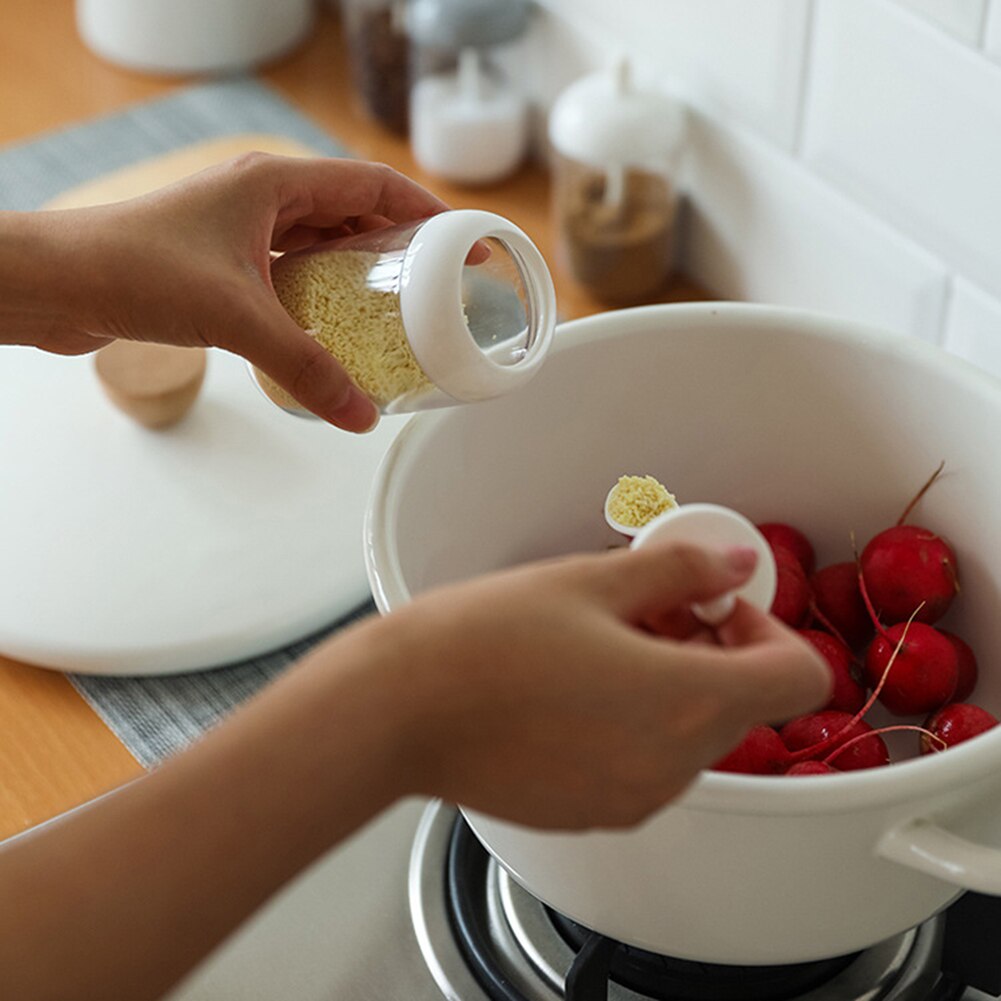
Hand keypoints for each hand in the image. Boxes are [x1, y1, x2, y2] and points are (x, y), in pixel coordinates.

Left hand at [3, 154, 447, 430]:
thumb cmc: (133, 270)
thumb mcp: (237, 317)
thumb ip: (305, 367)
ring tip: (400, 308)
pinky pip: (291, 269)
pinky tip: (336, 326)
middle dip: (400, 245)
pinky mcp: (222, 260)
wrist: (56, 282)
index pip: (372, 186)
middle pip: (353, 211)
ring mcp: (240, 228)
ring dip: (360, 270)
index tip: (465, 245)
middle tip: (440, 286)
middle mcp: (261, 197)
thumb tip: (359, 417)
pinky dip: (321, 292)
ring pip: (321, 241)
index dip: (426, 214)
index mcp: (273, 184)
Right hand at [362, 542, 831, 829]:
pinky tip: (570, 689)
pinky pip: (645, 766)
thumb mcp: (590, 581)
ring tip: (596, 646)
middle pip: (741, 705)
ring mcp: (633, 799)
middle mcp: (672, 767)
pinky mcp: (592, 814)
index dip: (767, 629)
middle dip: (710, 650)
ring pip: (692, 736)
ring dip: (669, 687)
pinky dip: (633, 726)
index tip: (710, 606)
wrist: (396, 713)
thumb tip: (735, 564)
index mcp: (686, 703)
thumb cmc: (481, 644)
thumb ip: (681, 570)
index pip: (798, 677)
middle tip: (643, 610)